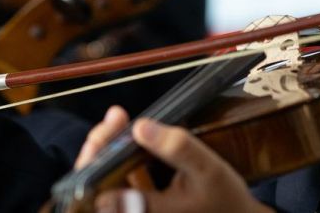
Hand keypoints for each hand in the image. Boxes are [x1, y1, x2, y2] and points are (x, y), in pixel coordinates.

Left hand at [75, 107, 268, 212]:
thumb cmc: (225, 199)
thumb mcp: (210, 170)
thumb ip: (178, 149)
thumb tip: (141, 127)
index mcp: (146, 212)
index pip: (102, 188)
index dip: (98, 153)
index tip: (115, 122)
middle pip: (94, 185)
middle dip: (100, 145)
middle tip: (117, 115)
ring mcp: (134, 211)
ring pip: (102, 184)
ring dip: (106, 151)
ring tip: (119, 120)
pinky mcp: (138, 207)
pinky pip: (115, 185)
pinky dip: (116, 159)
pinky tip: (130, 137)